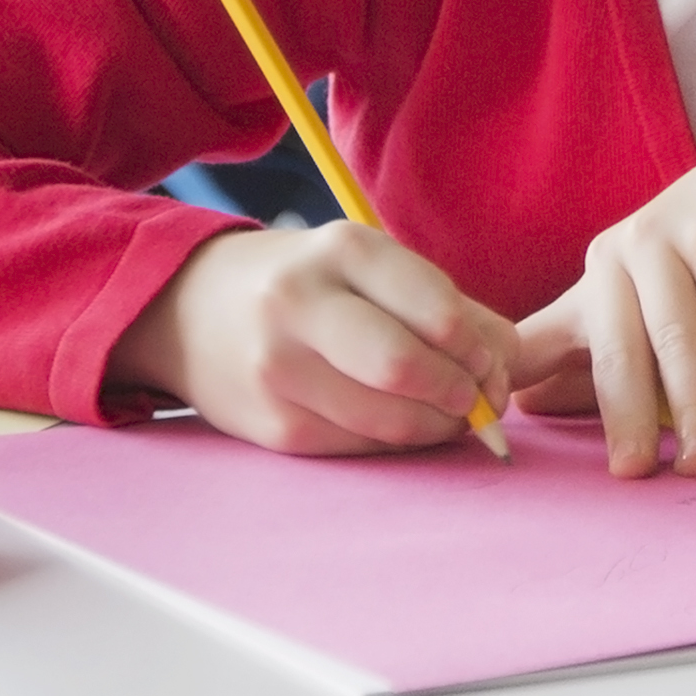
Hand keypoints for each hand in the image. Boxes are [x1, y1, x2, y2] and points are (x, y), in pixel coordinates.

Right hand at [114, 221, 518, 456]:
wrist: (189, 310)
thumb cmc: (307, 284)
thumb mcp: (367, 266)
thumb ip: (447, 307)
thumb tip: (506, 369)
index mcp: (341, 249)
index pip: (438, 310)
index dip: (481, 349)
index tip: (489, 362)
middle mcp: (302, 303)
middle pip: (409, 368)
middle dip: (462, 394)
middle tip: (476, 398)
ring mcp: (280, 369)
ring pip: (391, 420)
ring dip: (440, 427)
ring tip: (448, 415)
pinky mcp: (273, 428)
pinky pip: (362, 446)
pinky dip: (399, 443)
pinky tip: (401, 424)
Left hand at [509, 146, 695, 476]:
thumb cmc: (695, 269)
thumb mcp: (638, 311)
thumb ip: (588, 359)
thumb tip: (525, 406)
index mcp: (592, 282)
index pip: (541, 341)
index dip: (515, 383)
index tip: (499, 424)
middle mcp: (620, 258)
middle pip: (616, 349)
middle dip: (625, 415)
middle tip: (635, 471)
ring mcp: (669, 245)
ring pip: (678, 342)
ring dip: (694, 410)